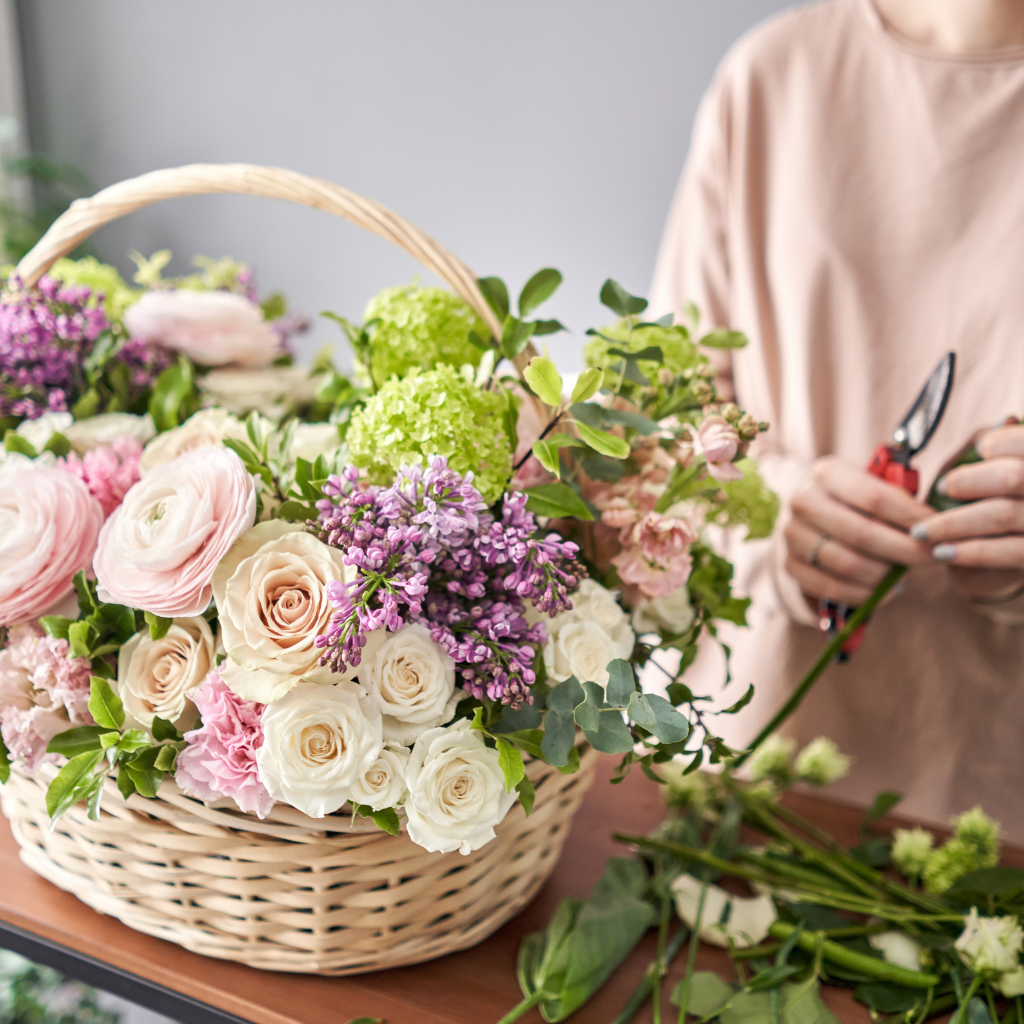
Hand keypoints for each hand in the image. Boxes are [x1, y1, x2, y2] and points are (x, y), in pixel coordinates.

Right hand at [784, 456, 931, 606]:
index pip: (876, 498)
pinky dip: (865, 595)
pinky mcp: (790, 564)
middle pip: (862, 534)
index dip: (912, 518)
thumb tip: (936, 523)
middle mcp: (802, 501)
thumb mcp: (872, 483)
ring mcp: (792, 534)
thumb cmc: (856, 498)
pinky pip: (832, 588)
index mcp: (826, 472)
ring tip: (907, 575)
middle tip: (932, 558)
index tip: (939, 531)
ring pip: (847, 564)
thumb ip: (898, 495)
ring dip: (885, 575)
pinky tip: (886, 591)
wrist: (812, 513)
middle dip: (905, 550)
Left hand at [912, 421, 1023, 601]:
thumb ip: (994, 449)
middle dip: (969, 480)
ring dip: (952, 522)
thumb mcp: (989, 470)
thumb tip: (998, 430)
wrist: (992, 556)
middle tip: (940, 488)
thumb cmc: (987, 502)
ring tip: (921, 531)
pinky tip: (941, 553)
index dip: (1004, 443)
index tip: (981, 449)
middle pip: (1015, 477)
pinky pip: (1009, 552)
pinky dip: (970, 551)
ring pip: (1002, 514)